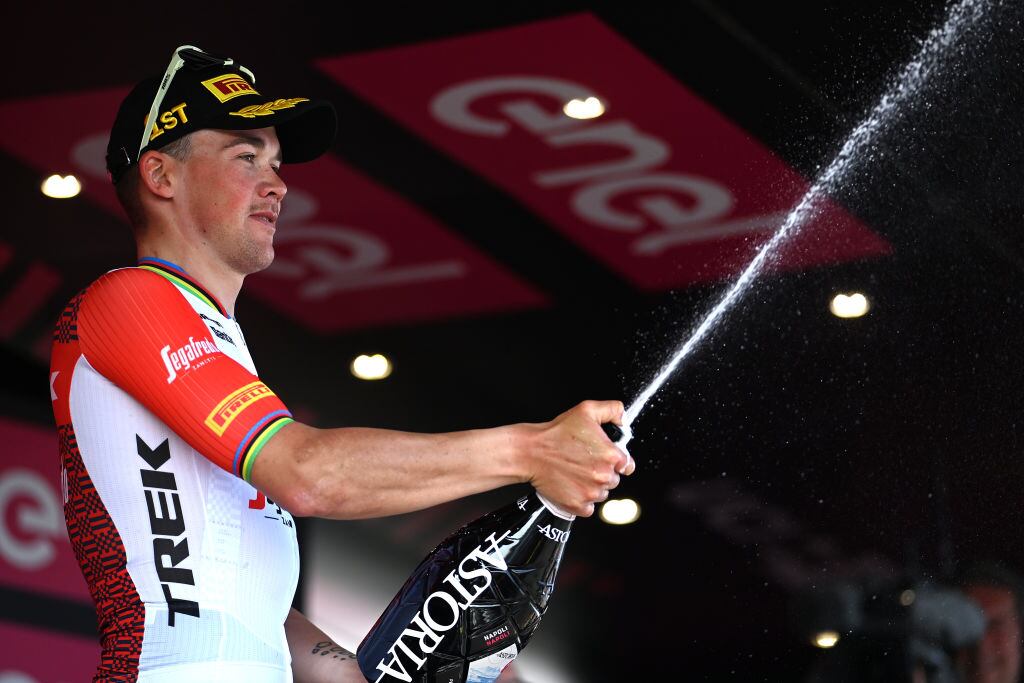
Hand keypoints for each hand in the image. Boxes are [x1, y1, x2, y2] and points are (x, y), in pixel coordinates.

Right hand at [525, 400, 634, 516]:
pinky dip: (582, 500)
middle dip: (602, 472)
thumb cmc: (556, 433)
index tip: (604, 458)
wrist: (530, 452)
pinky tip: (572, 485)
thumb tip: (623, 419)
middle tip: (584, 461)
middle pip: (614, 479)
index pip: (627, 465)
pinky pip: (589, 507)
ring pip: (602, 494)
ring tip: (575, 472)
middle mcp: (604, 476)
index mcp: (611, 455)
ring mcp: (591, 493)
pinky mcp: (578, 505)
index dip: (616, 461)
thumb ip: (612, 410)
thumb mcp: (586, 410)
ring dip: (592, 486)